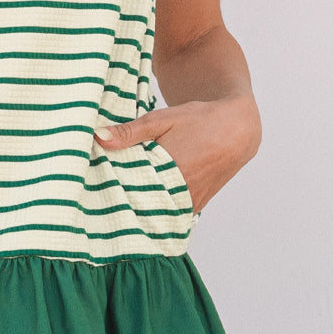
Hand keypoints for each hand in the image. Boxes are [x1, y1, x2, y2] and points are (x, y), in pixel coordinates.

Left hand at [94, 94, 260, 214]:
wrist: (237, 130)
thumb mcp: (162, 119)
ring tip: (119, 198)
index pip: (131, 188)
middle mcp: (183, 191)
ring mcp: (191, 203)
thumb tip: (98, 137)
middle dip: (123, 199)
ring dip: (140, 205)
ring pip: (156, 211)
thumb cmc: (199, 121)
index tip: (95, 185)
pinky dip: (156, 208)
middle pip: (142, 204)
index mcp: (172, 170)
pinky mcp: (196, 207)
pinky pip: (170, 213)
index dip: (112, 188)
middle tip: (101, 194)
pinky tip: (142, 200)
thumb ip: (130, 132)